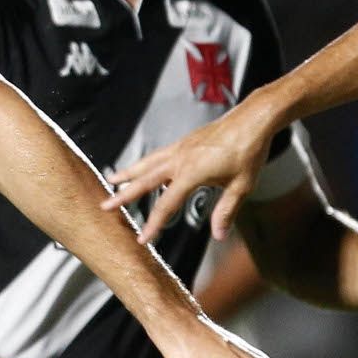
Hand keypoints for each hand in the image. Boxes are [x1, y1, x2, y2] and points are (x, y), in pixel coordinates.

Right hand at [103, 101, 277, 243]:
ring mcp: (181, 148)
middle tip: (104, 205)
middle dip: (123, 195)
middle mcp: (180, 158)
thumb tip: (218, 234)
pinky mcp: (186, 142)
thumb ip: (226, 211)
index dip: (153, 223)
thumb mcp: (242, 186)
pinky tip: (147, 170)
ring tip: (112, 180)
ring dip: (129, 173)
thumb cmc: (249, 150)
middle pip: (145, 179)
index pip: (166, 204)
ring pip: (148, 163)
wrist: (253, 119)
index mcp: (192, 172)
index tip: (142, 238)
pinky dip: (147, 164)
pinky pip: (160, 155)